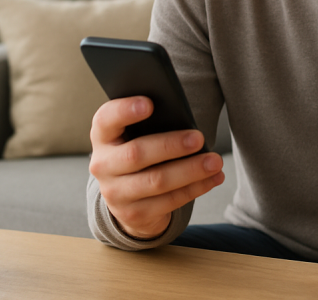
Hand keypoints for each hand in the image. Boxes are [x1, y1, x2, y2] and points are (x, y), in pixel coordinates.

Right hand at [88, 96, 224, 238]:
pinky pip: (169, 201)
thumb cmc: (140, 149)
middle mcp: (103, 165)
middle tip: (199, 138)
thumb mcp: (136, 134)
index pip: (106, 119)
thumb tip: (183, 118)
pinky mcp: (134, 213)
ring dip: (191, 171)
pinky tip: (213, 178)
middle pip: (136, 154)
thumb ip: (151, 123)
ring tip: (215, 161)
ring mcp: (116, 193)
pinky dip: (196, 188)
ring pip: (157, 181)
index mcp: (103, 136)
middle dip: (171, 145)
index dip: (125, 111)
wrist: (127, 196)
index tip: (149, 104)